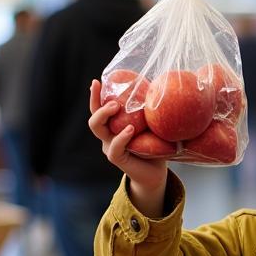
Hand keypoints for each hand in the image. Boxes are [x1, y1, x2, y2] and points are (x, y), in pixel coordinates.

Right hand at [87, 80, 166, 217]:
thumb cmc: (154, 148)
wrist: (156, 174)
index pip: (99, 109)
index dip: (95, 96)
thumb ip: (148, 114)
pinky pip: (115, 147)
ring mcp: (111, 148)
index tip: (97, 81)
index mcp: (113, 127)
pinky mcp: (118, 159)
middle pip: (94, 118)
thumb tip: (161, 88)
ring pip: (99, 130)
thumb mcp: (150, 128)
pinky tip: (130, 129)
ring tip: (116, 106)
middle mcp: (108, 136)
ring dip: (105, 115)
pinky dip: (121, 137)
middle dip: (97, 104)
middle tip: (112, 98)